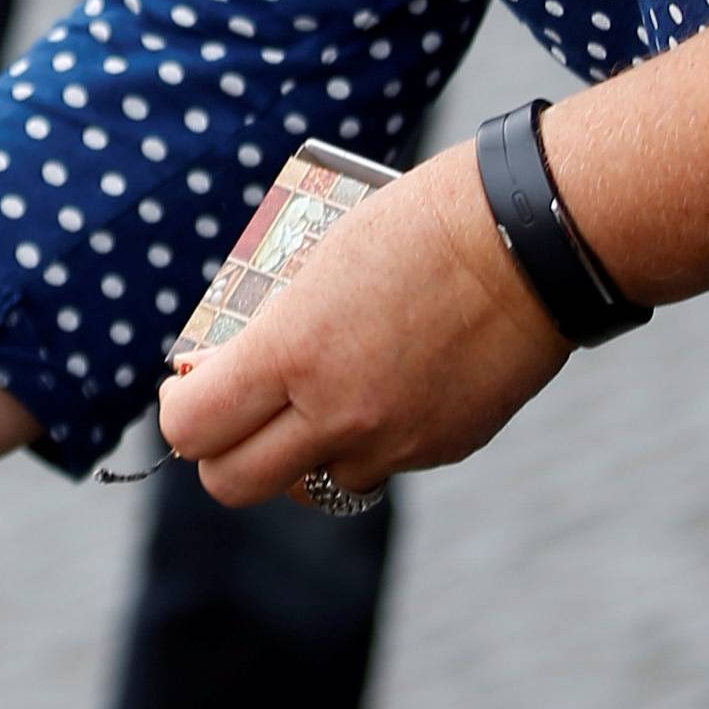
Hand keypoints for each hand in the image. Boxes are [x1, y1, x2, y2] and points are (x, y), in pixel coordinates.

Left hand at [156, 140, 568, 503]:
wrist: (529, 241)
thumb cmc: (417, 224)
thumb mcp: (319, 257)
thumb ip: (273, 324)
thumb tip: (227, 364)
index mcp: (293, 352)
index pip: (192, 427)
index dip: (180, 410)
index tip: (189, 383)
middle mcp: (335, 413)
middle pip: (233, 484)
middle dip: (221, 453)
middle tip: (232, 412)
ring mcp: (391, 442)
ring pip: (311, 484)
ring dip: (300, 454)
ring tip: (316, 398)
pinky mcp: (439, 451)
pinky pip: (378, 466)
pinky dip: (367, 441)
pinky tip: (388, 382)